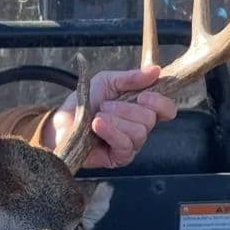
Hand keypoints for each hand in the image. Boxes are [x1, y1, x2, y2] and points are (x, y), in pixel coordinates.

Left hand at [40, 65, 177, 169]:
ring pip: (139, 132)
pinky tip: (97, 125)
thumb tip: (156, 70)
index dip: (160, 102)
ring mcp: (131, 144)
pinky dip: (110, 131)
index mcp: (142, 109)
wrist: (62, 122)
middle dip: (126, 108)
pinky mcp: (119, 158)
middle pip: (151, 119)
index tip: (143, 96)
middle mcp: (140, 128)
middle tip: (105, 105)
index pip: (166, 110)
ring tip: (98, 116)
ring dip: (115, 119)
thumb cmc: (85, 102)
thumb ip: (131, 77)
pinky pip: (125, 145)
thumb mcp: (107, 82)